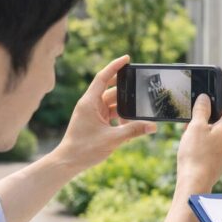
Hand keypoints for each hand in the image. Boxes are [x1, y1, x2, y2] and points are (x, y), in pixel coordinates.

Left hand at [56, 56, 156, 171]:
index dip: (115, 66)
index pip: (103, 77)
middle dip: (126, 90)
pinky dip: (120, 117)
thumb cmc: (84, 149)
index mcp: (89, 102)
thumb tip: (152, 126)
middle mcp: (90, 104)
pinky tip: (130, 126)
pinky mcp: (95, 122)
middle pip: (111, 90)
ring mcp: (92, 113)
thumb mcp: (112, 139)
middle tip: (141, 86)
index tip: (127, 58)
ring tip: (139, 111)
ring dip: (124, 108)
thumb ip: (133, 131)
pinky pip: (110, 114)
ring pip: (112, 104)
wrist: (68, 162)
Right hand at [174, 94, 221, 194]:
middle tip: (191, 126)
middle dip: (207, 123)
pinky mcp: (219, 166)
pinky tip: (192, 153)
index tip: (206, 108)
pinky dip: (204, 149)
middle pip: (221, 126)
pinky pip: (213, 152)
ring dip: (204, 137)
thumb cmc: (195, 155)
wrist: (194, 183)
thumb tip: (204, 98)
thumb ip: (201, 110)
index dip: (218, 107)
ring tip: (189, 140)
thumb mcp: (195, 127)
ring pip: (216, 140)